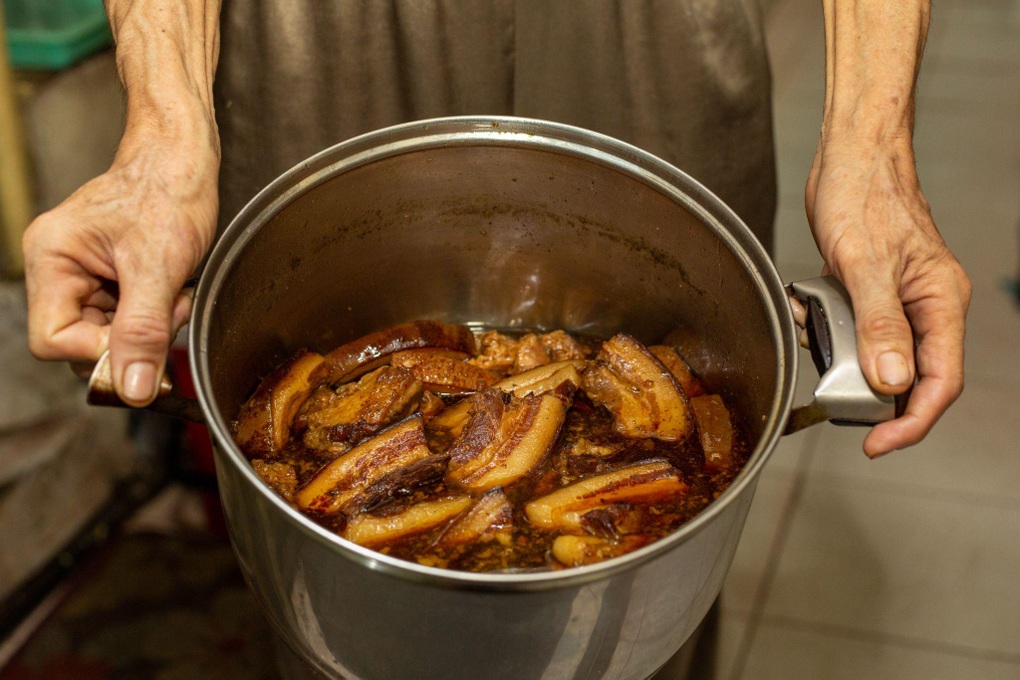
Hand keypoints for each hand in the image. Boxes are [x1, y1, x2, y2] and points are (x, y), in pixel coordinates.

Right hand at [23, 123, 218, 405]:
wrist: (185, 161)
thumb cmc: (167, 192)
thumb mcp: (158, 266)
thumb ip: (142, 331)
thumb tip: (133, 389)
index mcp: (51, 260)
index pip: (53, 341)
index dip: (101, 352)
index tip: (145, 342)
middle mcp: (59, 270)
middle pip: (82, 343)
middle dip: (132, 337)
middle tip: (170, 308)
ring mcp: (84, 276)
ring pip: (110, 337)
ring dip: (150, 327)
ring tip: (174, 294)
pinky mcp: (111, 280)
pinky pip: (128, 320)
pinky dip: (156, 315)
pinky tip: (173, 292)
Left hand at [806, 136, 970, 456]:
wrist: (848, 156)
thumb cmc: (865, 193)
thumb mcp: (865, 264)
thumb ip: (879, 326)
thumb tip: (891, 380)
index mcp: (940, 303)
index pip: (939, 381)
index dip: (910, 421)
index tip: (875, 441)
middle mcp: (926, 307)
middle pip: (909, 377)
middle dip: (868, 390)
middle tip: (834, 397)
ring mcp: (898, 301)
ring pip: (875, 354)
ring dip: (839, 353)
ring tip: (817, 328)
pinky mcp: (869, 292)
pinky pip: (852, 329)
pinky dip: (827, 327)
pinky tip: (812, 307)